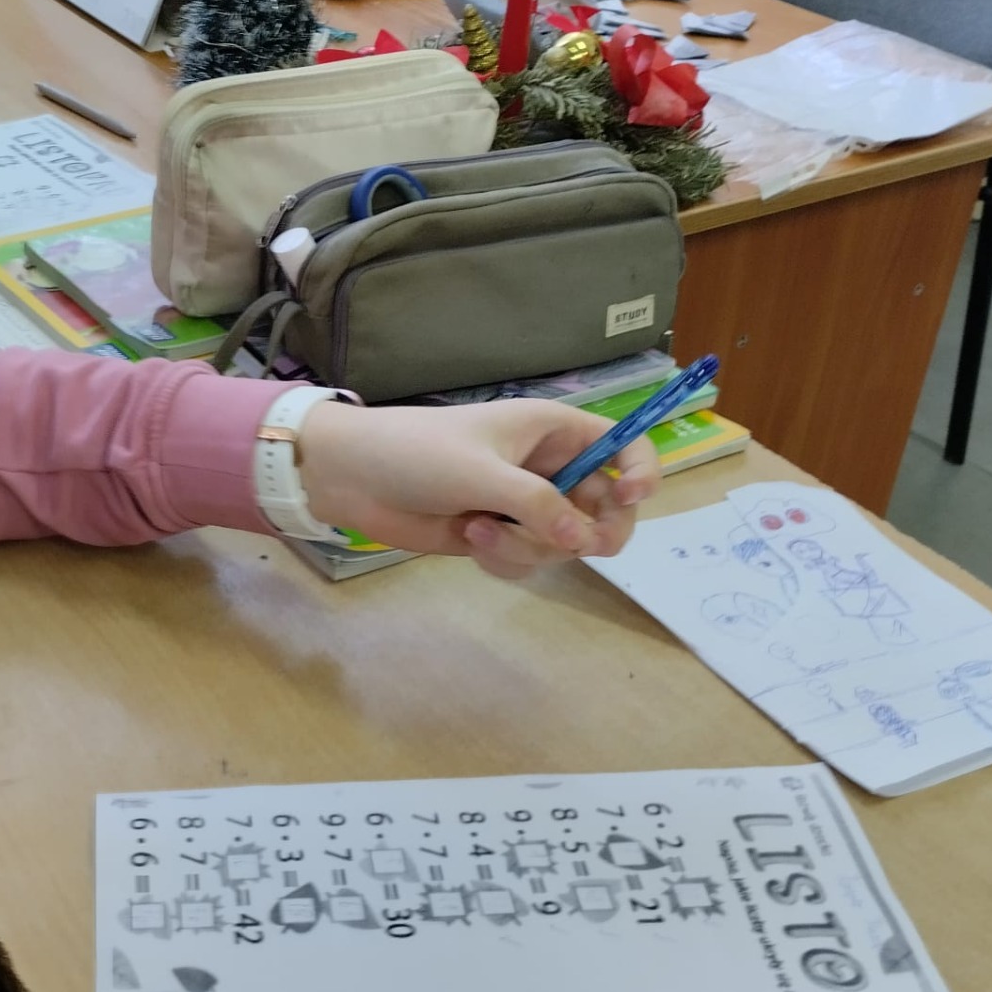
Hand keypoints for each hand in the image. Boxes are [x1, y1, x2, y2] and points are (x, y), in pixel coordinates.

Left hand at [294, 399, 660, 578]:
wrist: (351, 477)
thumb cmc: (417, 452)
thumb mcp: (482, 472)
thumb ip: (538, 505)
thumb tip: (583, 541)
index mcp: (554, 430)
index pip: (625, 446)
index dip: (640, 472)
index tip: (628, 500)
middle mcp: (549, 467)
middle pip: (606, 509)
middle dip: (590, 532)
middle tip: (572, 546)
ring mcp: (524, 505)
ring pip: (565, 543)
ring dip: (530, 548)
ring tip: (480, 531)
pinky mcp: (499, 535)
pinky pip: (530, 560)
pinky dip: (507, 560)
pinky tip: (470, 540)